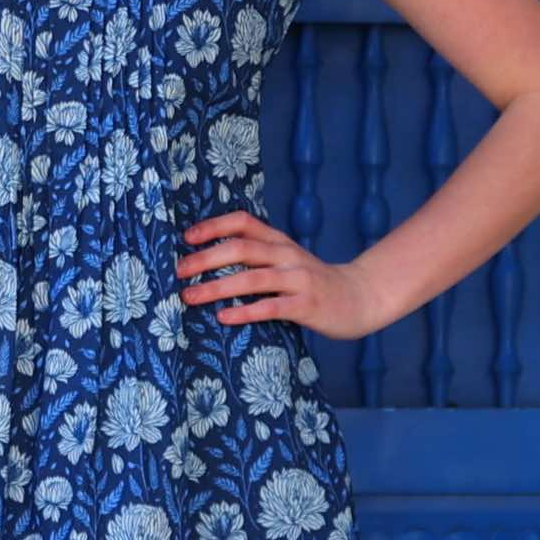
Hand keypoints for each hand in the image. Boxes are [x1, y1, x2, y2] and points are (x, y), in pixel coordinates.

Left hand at [175, 209, 390, 340]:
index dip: (213, 226)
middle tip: (178, 271)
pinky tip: (223, 317)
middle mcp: (287, 255)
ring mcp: (298, 279)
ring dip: (216, 287)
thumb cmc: (313, 282)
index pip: (243, 222)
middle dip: (205, 259)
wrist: (361, 297)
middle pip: (241, 248)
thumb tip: (209, 259)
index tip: (186, 237)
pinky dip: (245, 311)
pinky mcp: (306, 305)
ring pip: (252, 278)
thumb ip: (258, 256)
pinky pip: (271, 307)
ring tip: (189, 296)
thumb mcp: (287, 260)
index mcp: (279, 241)